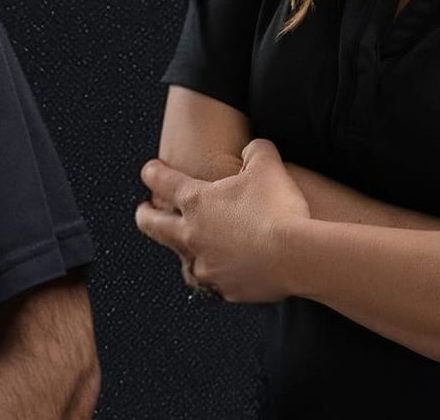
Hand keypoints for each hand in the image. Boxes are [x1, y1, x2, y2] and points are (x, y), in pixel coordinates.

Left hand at [135, 139, 310, 302]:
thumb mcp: (268, 165)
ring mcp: (207, 265)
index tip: (149, 170)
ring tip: (182, 247)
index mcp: (196, 201)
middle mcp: (192, 235)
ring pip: (181, 260)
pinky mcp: (226, 289)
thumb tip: (254, 149)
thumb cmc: (278, 208)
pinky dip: (214, 276)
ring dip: (179, 251)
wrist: (296, 256)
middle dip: (145, 215)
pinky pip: (212, 284)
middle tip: (143, 210)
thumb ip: (256, 150)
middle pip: (154, 225)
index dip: (153, 173)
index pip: (163, 182)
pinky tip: (221, 273)